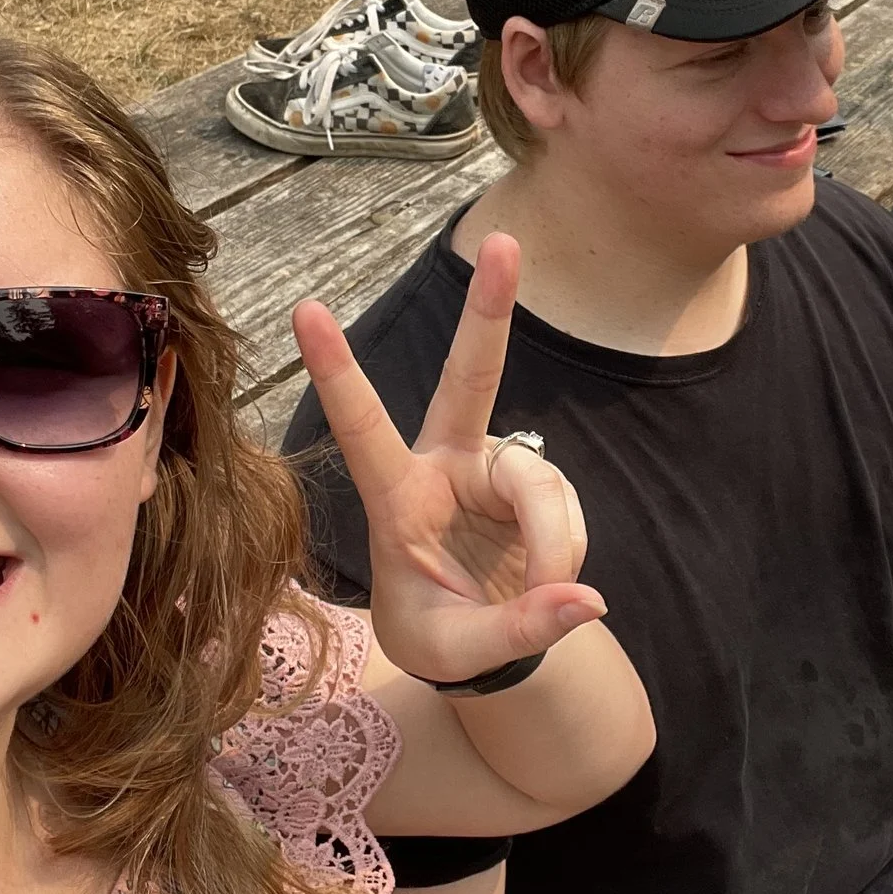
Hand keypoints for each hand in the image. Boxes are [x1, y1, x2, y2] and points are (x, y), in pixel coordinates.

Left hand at [293, 233, 603, 685]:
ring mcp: (494, 469)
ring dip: (552, 546)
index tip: (306, 309)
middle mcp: (446, 465)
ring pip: (541, 484)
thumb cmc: (438, 636)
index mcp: (396, 499)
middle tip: (503, 242)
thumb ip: (517, 630)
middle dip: (489, 313)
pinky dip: (566, 553)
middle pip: (471, 379)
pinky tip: (554, 584)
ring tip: (546, 599)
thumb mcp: (458, 652)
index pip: (362, 430)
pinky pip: (565, 508)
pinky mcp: (534, 484)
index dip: (338, 372)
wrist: (475, 642)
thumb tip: (586, 601)